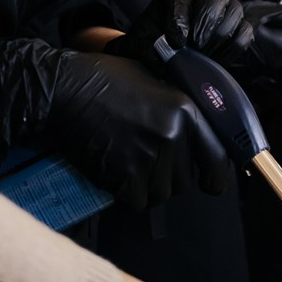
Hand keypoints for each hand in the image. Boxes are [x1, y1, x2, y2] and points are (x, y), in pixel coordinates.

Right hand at [0, 39, 230, 209]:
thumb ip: (177, 108)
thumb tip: (196, 133)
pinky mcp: (125, 173)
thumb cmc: (105, 79)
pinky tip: (117, 177)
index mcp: (185, 110)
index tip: (210, 184)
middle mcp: (173, 135)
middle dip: (169, 179)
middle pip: (185, 182)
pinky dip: (128, 196)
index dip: (215, 178)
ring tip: (130, 168)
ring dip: (148, 189)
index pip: (218, 159)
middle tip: (147, 165)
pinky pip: (138, 202)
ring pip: (162, 195)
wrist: (64, 89)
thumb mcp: (153, 80)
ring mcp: (149, 156)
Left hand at [112, 0, 248, 67]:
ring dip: (218, 39)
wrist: (163, 62)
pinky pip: (244, 34)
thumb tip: (179, 45)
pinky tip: (214, 61)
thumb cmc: (152, 48)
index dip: (180, 19)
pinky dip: (230, 50)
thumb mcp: (145, 43)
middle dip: (204, 28)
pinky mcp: (239, 28)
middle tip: (194, 48)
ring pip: (234, 14)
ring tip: (202, 56)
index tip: (176, 41)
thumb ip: (156, 43)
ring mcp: (226, 8)